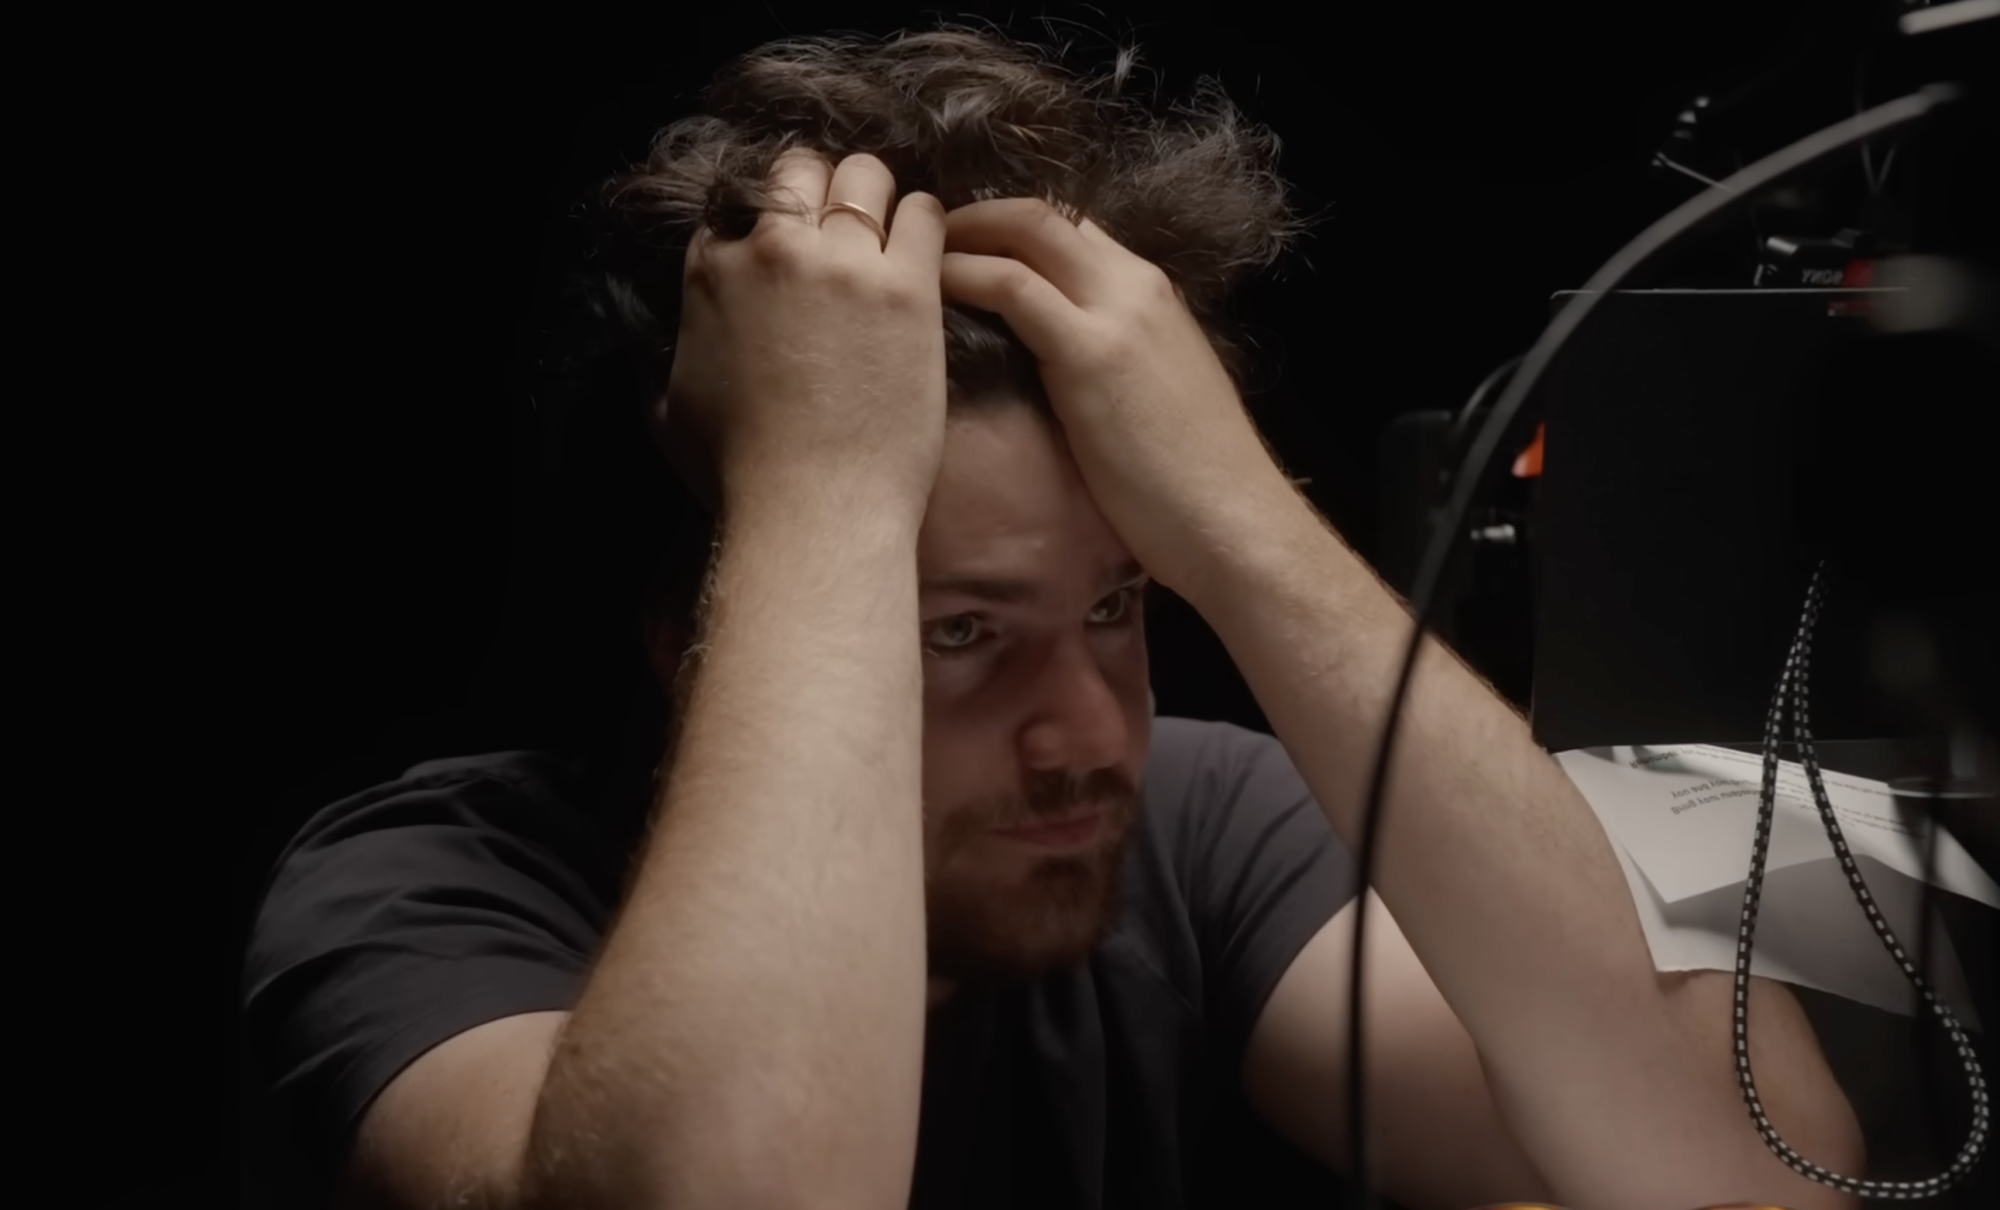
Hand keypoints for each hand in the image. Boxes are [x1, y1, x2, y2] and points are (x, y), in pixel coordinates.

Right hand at [659, 151, 948, 514]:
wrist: (813, 507)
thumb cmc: (742, 475)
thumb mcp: (675, 411)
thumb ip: (674, 366)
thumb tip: (662, 374)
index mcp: (713, 273)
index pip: (739, 202)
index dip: (771, 215)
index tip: (794, 239)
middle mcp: (774, 252)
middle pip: (803, 170)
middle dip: (824, 188)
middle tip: (847, 224)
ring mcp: (843, 264)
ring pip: (866, 177)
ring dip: (878, 197)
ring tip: (891, 230)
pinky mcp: (906, 287)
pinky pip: (925, 213)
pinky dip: (926, 223)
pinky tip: (928, 251)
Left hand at [939, 199, 1303, 596]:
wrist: (1232, 520)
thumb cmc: (1190, 482)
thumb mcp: (1153, 395)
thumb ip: (1113, 361)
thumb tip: (1061, 366)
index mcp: (1154, 295)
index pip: (1077, 231)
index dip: (1016, 230)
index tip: (967, 246)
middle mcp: (1138, 285)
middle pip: (1046, 215)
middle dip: (980, 215)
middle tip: (925, 239)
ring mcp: (1117, 312)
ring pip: (1028, 230)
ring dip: (962, 234)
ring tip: (913, 257)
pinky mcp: (1091, 352)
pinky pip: (1012, 286)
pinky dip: (963, 275)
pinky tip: (929, 291)